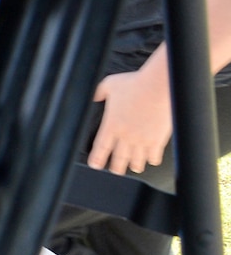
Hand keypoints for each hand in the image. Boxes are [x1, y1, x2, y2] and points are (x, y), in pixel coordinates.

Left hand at [88, 60, 172, 174]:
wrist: (160, 86)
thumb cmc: (135, 83)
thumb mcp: (109, 85)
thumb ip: (99, 93)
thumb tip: (94, 96)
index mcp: (112, 124)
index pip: (101, 147)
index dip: (97, 158)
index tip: (95, 165)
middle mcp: (126, 135)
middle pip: (119, 159)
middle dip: (116, 167)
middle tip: (115, 170)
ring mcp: (143, 139)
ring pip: (137, 161)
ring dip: (134, 165)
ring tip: (134, 167)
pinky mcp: (159, 140)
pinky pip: (154, 156)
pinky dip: (152, 160)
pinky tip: (151, 160)